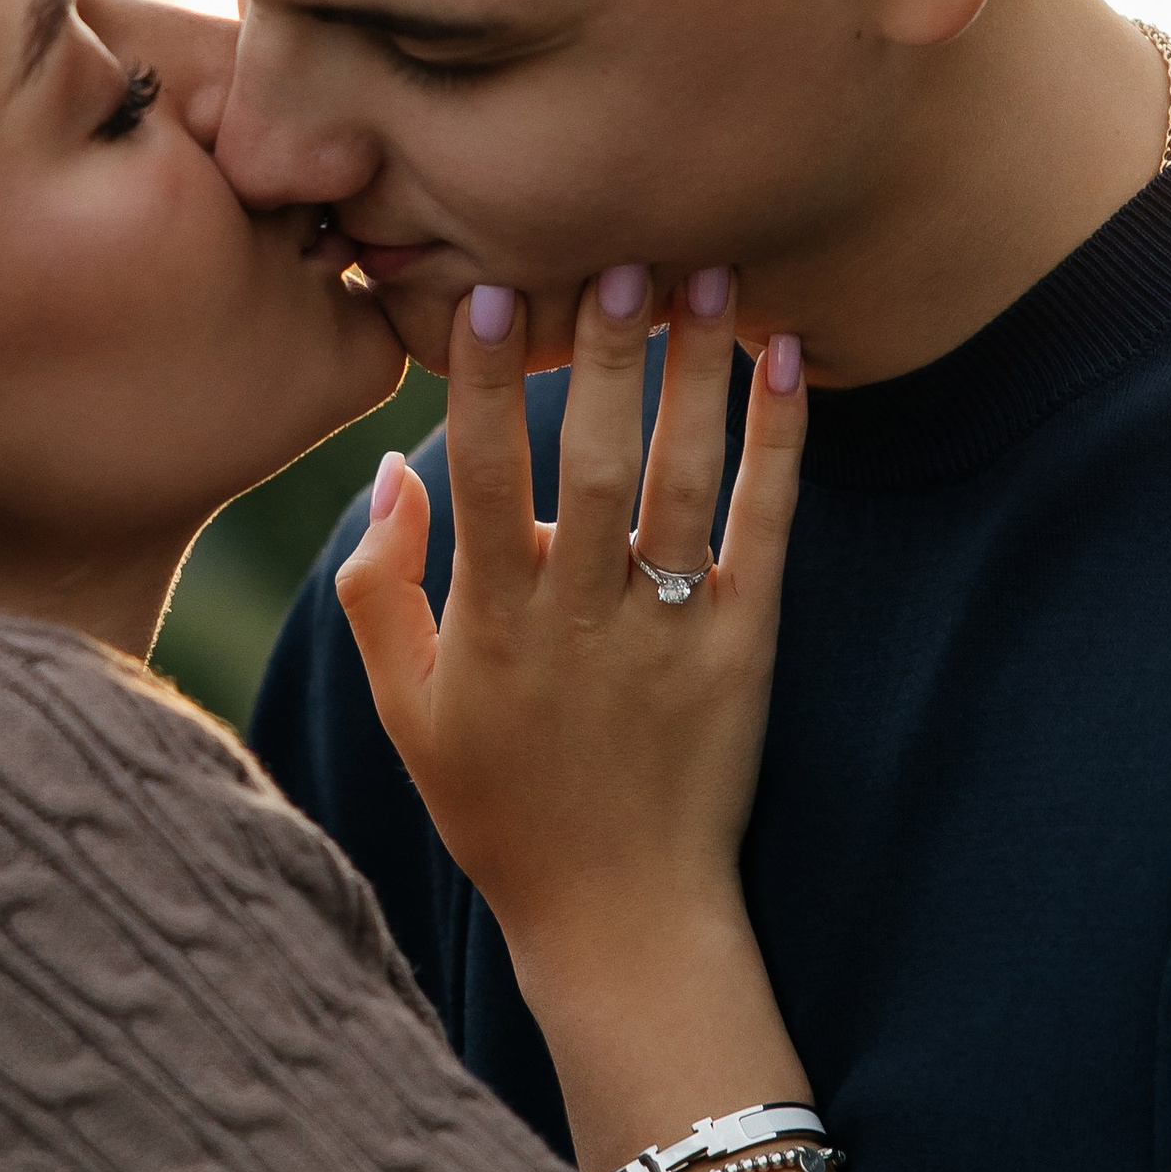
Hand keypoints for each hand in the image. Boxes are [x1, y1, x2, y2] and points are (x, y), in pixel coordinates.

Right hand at [334, 266, 806, 984]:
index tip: (492, 294)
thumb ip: (382, 587)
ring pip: (686, 483)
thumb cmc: (499, 806)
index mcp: (493, 624)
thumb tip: (393, 466)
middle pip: (597, 465)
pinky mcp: (745, 649)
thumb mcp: (406, 709)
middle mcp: (584, 621)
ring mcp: (670, 634)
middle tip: (622, 254)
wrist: (620, 916)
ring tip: (712, 273)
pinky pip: (767, 530)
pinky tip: (788, 360)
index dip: (489, 387)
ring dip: (699, 373)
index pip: (486, 480)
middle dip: (608, 358)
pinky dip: (780, 444)